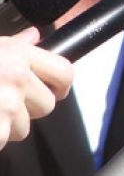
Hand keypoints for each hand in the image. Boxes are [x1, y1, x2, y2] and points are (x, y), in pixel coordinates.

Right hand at [0, 27, 74, 145]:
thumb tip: (33, 36)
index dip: (60, 85)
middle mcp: (19, 77)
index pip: (65, 72)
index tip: (52, 90)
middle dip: (27, 109)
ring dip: (6, 126)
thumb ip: (15, 45)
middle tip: (1, 102)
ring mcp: (8, 104)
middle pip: (47, 105)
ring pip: (24, 128)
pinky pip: (5, 140)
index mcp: (20, 55)